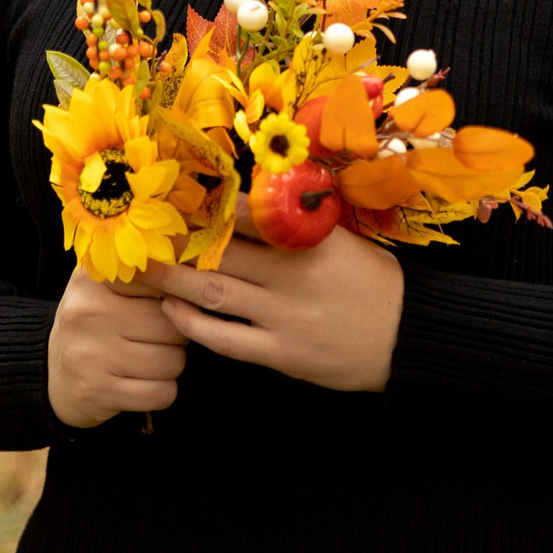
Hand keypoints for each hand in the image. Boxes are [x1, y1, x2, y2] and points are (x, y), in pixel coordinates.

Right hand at [46, 268, 187, 427]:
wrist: (54, 375)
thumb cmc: (96, 323)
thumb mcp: (109, 287)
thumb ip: (148, 271)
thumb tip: (197, 268)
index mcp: (94, 278)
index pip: (163, 278)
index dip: (178, 293)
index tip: (173, 300)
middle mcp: (88, 311)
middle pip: (174, 322)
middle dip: (178, 333)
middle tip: (158, 334)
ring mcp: (91, 354)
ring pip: (173, 360)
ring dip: (171, 364)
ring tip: (149, 357)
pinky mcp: (98, 392)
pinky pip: (162, 394)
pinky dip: (162, 391)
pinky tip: (143, 382)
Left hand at [141, 229, 403, 393]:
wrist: (407, 336)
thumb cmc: (373, 282)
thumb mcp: (341, 241)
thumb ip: (297, 225)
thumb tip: (245, 205)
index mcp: (310, 240)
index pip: (249, 215)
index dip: (209, 208)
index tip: (178, 200)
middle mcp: (293, 276)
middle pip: (221, 253)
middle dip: (180, 242)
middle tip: (145, 234)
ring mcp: (284, 317)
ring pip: (216, 293)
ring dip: (175, 280)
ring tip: (146, 270)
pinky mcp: (281, 352)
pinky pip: (226, 338)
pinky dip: (194, 324)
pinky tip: (173, 310)